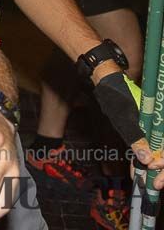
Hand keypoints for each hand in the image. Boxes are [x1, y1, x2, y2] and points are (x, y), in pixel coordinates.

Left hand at [93, 72, 163, 188]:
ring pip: (162, 151)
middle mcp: (161, 125)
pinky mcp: (148, 129)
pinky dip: (147, 159)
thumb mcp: (124, 118)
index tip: (154, 168)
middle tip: (154, 184)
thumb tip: (147, 160)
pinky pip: (152, 147)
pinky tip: (139, 172)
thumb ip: (136, 138)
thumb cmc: (116, 95)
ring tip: (147, 182)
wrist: (106, 81)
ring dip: (157, 168)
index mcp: (161, 120)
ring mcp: (156, 127)